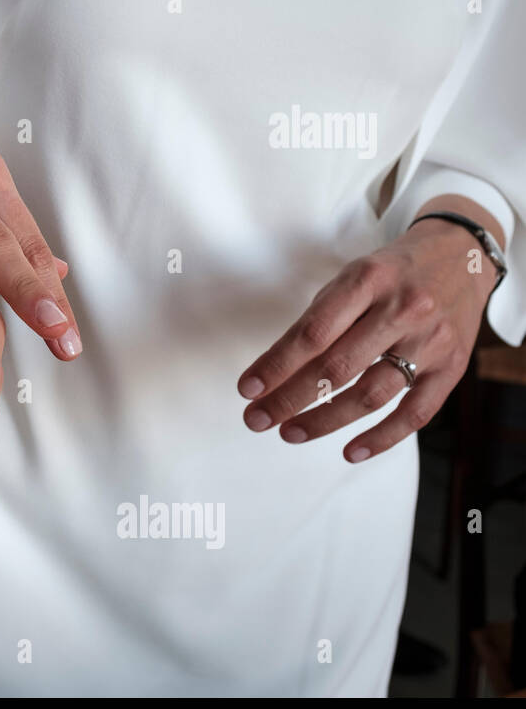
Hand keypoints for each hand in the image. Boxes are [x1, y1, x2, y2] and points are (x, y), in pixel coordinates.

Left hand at [237, 206, 501, 462]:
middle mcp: (402, 309)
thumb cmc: (390, 273)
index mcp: (368, 280)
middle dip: (290, 399)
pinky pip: (417, 412)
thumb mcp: (352, 277)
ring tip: (290, 432)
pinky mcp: (454, 366)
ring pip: (372, 394)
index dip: (277, 365)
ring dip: (325, 421)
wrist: (461, 256)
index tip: (247, 389)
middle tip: (257, 420)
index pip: (313, 332)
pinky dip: (381, 438)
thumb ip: (318, 320)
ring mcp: (431, 340)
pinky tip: (349, 452)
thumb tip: (274, 372)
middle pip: (338, 368)